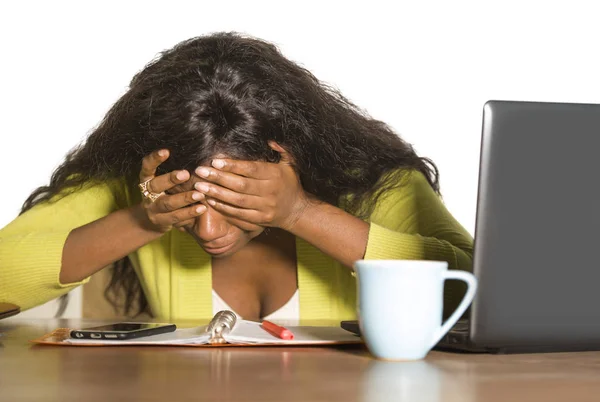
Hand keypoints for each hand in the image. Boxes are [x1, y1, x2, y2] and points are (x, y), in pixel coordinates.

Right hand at [137, 149, 206, 232]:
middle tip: (186, 174)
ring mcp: (153, 209)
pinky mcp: (162, 222)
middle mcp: (147, 193)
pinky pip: (176, 218)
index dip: (154, 159)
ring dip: (184, 198)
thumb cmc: (164, 193)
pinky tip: (202, 208)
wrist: (152, 221)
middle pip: (156, 185)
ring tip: (200, 194)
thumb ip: (175, 171)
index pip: (147, 167)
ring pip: (168, 204)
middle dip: (170, 179)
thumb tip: (197, 153)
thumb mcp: (164, 182)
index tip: (166, 151)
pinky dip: (190, 213)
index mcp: (146, 179)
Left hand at [193, 142, 311, 230]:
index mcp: (275, 176)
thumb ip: (281, 150)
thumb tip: (268, 139)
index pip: (251, 169)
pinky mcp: (260, 220)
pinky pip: (239, 214)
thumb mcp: (290, 163)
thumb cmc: (289, 183)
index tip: (214, 161)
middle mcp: (270, 192)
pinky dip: (224, 208)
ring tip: (199, 187)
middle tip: (200, 171)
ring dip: (217, 193)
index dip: (232, 166)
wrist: (297, 210)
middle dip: (218, 178)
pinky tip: (210, 201)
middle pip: (241, 185)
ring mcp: (265, 208)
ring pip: (238, 201)